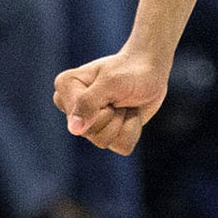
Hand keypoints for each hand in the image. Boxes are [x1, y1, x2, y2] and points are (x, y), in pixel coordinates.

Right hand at [53, 44, 170, 155]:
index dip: (103, 109)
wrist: (152, 72)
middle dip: (114, 116)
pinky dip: (133, 130)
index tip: (109, 89)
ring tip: (124, 104)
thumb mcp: (111, 83)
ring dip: (124, 122)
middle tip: (119, 97)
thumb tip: (74, 130)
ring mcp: (88, 123)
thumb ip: (88, 103)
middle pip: (91, 133)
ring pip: (104, 142)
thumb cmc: (130, 71)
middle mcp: (72, 107)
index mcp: (66, 87)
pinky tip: (131, 114)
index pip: (79, 118)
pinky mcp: (107, 134)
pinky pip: (121, 146)